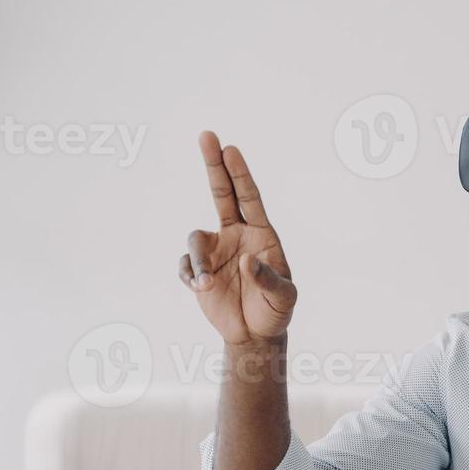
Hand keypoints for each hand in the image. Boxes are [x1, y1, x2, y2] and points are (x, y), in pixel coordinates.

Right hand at [178, 132, 296, 346]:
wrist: (255, 334)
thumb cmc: (276, 310)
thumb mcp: (283, 297)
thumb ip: (268, 279)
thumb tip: (246, 260)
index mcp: (261, 234)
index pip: (249, 197)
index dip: (240, 173)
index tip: (231, 149)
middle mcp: (236, 235)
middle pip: (221, 192)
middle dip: (214, 164)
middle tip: (207, 135)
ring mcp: (215, 251)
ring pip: (195, 239)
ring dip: (198, 261)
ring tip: (206, 285)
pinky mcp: (199, 270)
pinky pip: (185, 265)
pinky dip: (189, 275)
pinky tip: (200, 288)